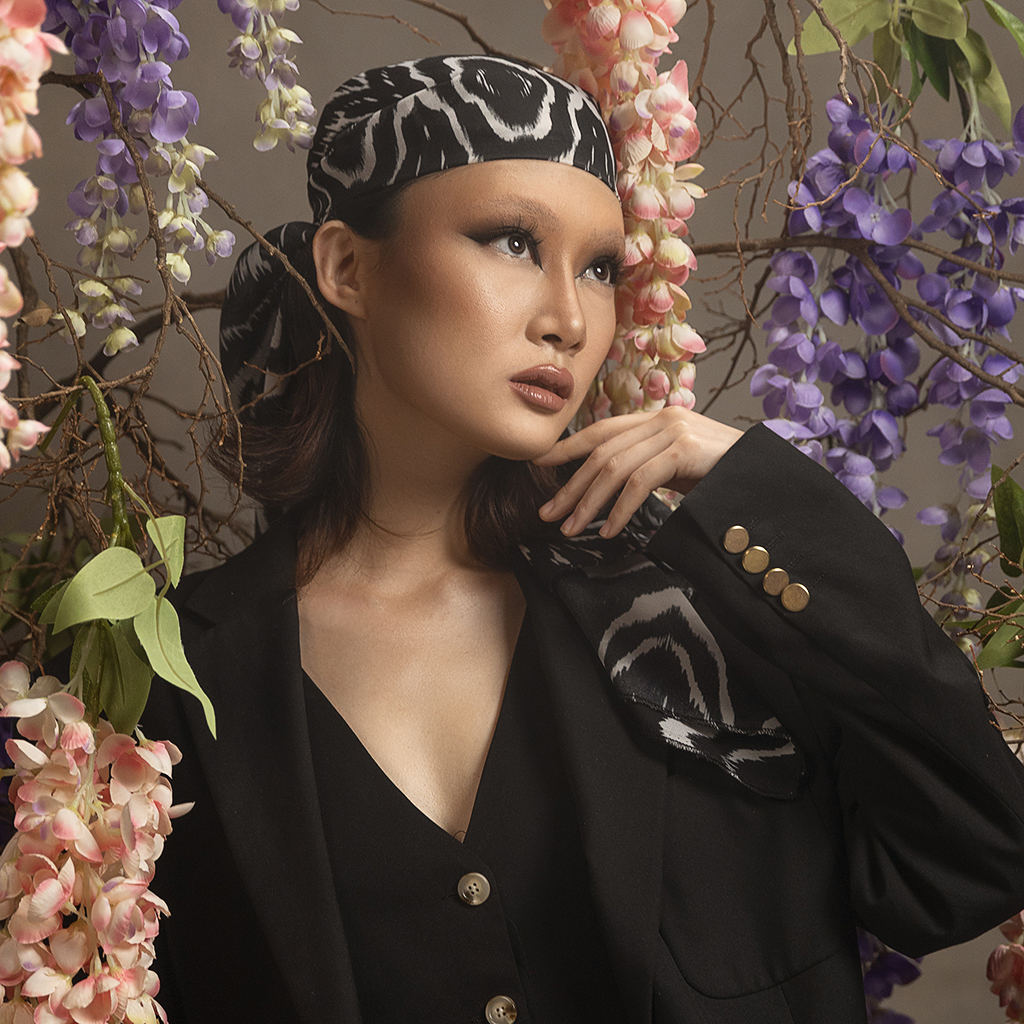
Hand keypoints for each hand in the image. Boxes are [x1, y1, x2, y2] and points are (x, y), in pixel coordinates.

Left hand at [533, 407, 743, 537]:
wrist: (769, 475)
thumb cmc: (725, 476)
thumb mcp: (680, 467)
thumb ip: (648, 466)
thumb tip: (609, 487)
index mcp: (657, 419)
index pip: (601, 431)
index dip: (567, 448)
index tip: (539, 465)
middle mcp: (662, 418)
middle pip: (600, 452)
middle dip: (570, 486)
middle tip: (547, 514)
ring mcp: (674, 431)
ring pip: (614, 468)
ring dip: (588, 503)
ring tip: (572, 529)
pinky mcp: (685, 450)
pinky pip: (640, 482)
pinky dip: (620, 509)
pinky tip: (610, 531)